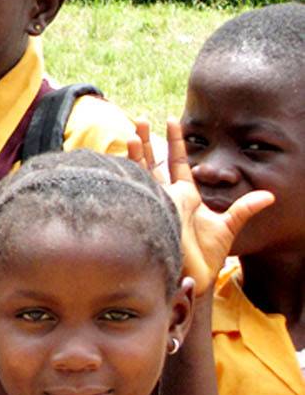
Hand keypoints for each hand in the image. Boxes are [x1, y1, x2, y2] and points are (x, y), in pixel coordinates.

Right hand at [133, 118, 274, 294]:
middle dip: (146, 141)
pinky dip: (130, 174)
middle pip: (153, 162)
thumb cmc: (209, 255)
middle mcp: (168, 195)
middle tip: (140, 119)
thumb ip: (245, 208)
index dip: (175, 141)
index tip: (172, 120)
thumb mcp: (229, 226)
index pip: (177, 162)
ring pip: (142, 172)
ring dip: (136, 153)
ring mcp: (156, 202)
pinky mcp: (150, 211)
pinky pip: (137, 189)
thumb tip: (270, 196)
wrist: (194, 275)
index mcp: (186, 195)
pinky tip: (125, 158)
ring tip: (131, 133)